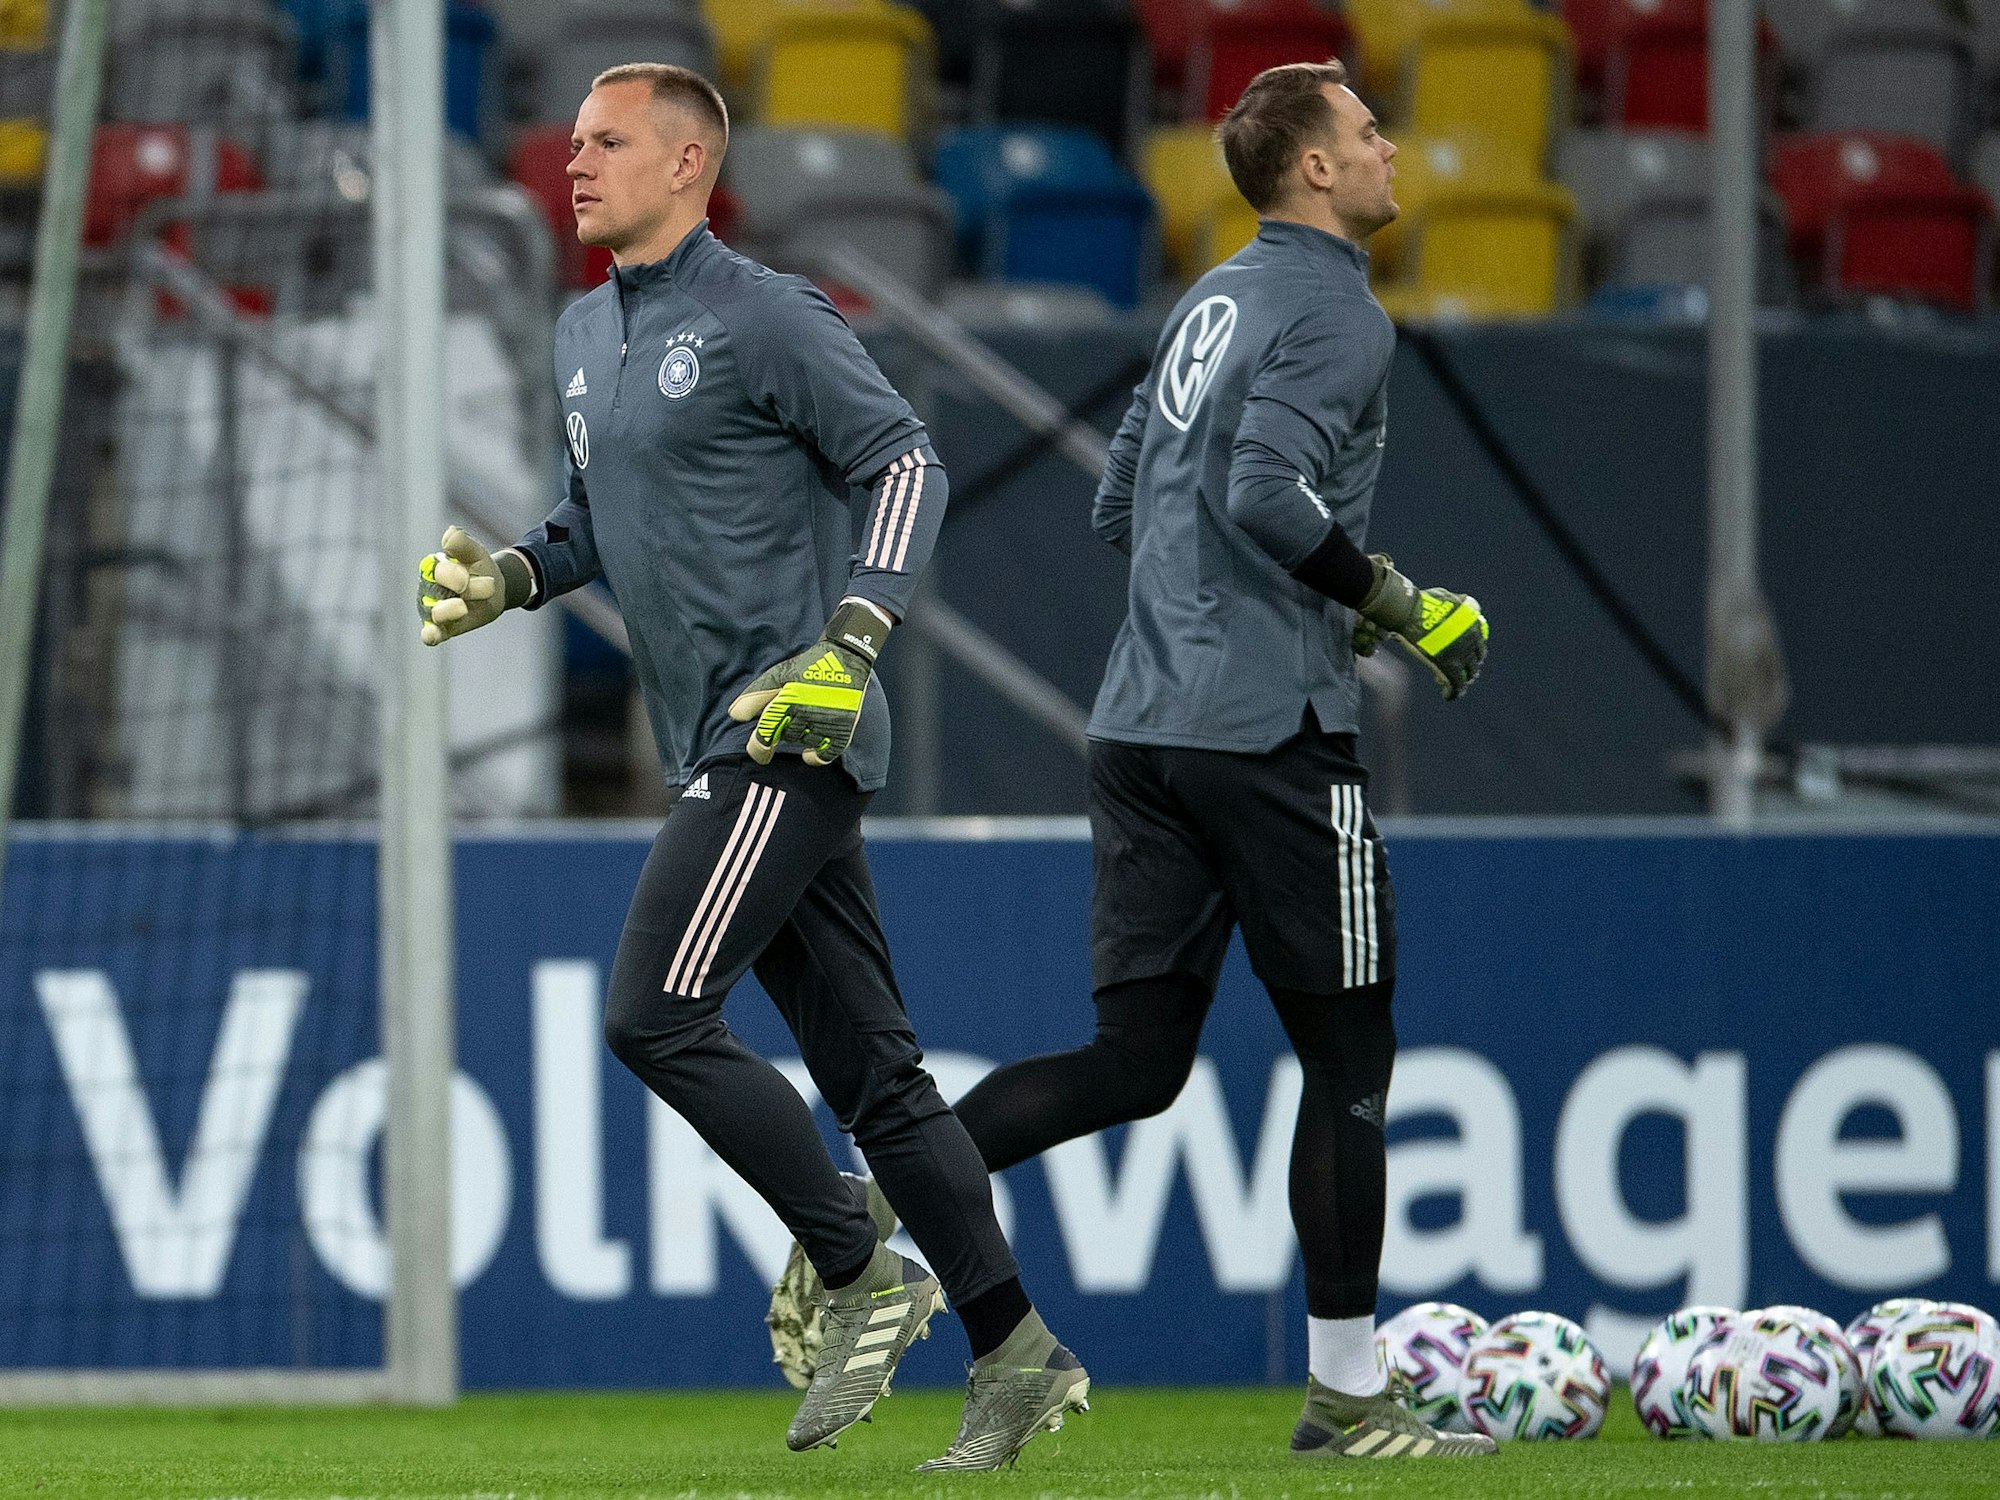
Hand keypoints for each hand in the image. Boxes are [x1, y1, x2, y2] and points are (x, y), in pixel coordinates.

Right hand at [418, 526, 529, 644]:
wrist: (493, 590)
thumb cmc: (479, 568)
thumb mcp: (475, 553)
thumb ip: (463, 544)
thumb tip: (450, 533)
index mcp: (434, 567)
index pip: (438, 571)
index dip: (453, 575)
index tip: (469, 578)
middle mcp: (429, 588)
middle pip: (435, 591)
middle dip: (463, 588)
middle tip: (489, 587)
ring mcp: (433, 609)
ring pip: (433, 613)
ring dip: (447, 611)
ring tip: (463, 607)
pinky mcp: (442, 628)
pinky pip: (430, 633)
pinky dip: (430, 635)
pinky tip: (432, 635)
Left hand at [728, 599, 889, 765]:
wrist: (845, 658)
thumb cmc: (806, 667)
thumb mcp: (777, 675)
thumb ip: (754, 695)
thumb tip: (735, 716)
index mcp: (788, 699)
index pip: (767, 733)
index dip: (758, 747)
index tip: (759, 754)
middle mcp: (807, 712)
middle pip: (786, 737)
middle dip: (784, 730)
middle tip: (790, 717)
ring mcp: (826, 722)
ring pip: (804, 743)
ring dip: (802, 736)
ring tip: (808, 716)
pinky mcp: (843, 729)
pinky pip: (824, 755)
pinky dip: (816, 757)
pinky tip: (811, 752)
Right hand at [1355, 553, 1488, 699]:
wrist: (1410, 611)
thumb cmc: (1423, 602)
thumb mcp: (1447, 596)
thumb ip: (1459, 603)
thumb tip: (1466, 601)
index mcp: (1473, 624)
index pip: (1479, 644)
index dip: (1475, 654)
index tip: (1470, 659)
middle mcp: (1471, 640)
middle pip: (1475, 661)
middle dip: (1470, 669)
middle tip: (1465, 675)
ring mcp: (1461, 653)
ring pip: (1467, 674)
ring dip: (1462, 682)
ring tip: (1456, 688)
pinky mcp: (1449, 665)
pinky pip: (1456, 684)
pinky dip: (1453, 692)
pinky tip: (1448, 696)